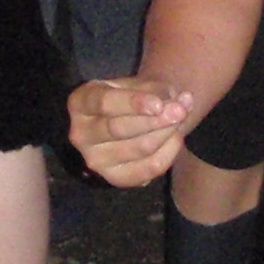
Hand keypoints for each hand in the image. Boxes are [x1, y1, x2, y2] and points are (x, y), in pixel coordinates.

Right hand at [68, 74, 191, 185]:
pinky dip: (168, 152)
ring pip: (138, 148)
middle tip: (180, 111)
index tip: (159, 104)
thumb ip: (159, 91)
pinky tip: (176, 137)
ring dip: (166, 133)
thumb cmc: (130, 97)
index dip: (133, 103)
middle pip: (119, 129)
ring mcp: (95, 160)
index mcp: (80, 102)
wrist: (127, 119)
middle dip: (155, 120)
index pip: (104, 103)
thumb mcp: (138, 85)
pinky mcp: (114, 178)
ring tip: (181, 118)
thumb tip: (183, 101)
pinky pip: (148, 169)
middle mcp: (81, 134)